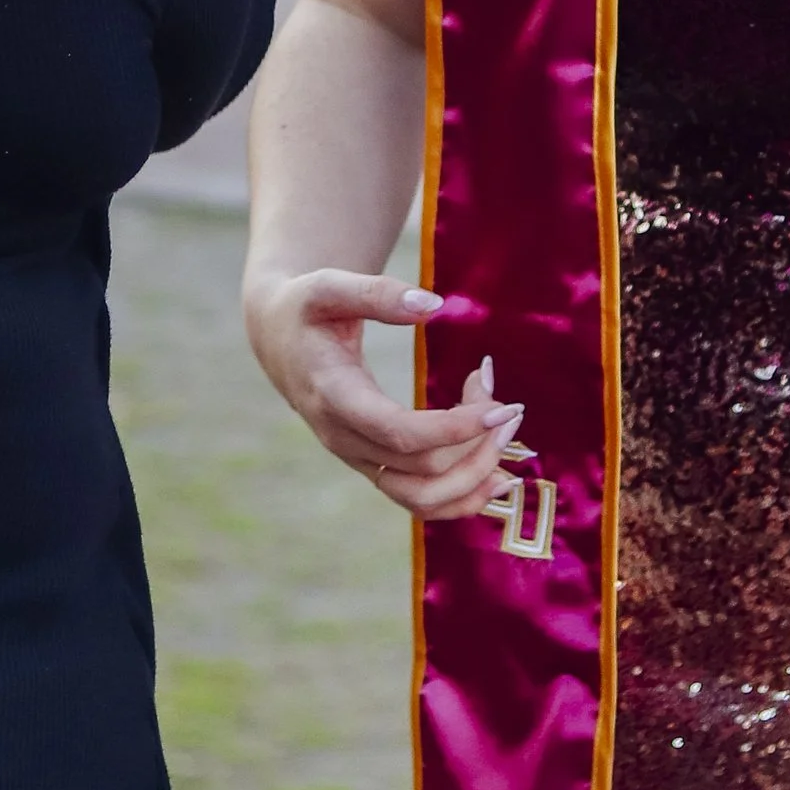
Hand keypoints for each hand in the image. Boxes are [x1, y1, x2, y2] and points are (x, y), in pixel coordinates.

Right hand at [243, 265, 523, 519]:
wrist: (278, 339)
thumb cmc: (306, 307)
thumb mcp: (330, 287)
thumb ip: (377, 293)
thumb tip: (435, 305)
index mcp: (334, 396)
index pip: (399, 433)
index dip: (455, 428)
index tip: (501, 406)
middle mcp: (343, 439)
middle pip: (422, 469)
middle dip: (478, 442)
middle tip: (512, 407)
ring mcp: (356, 459)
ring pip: (422, 500)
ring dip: (474, 478)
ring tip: (508, 439)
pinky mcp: (372, 466)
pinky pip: (418, 502)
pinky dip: (461, 498)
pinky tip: (496, 475)